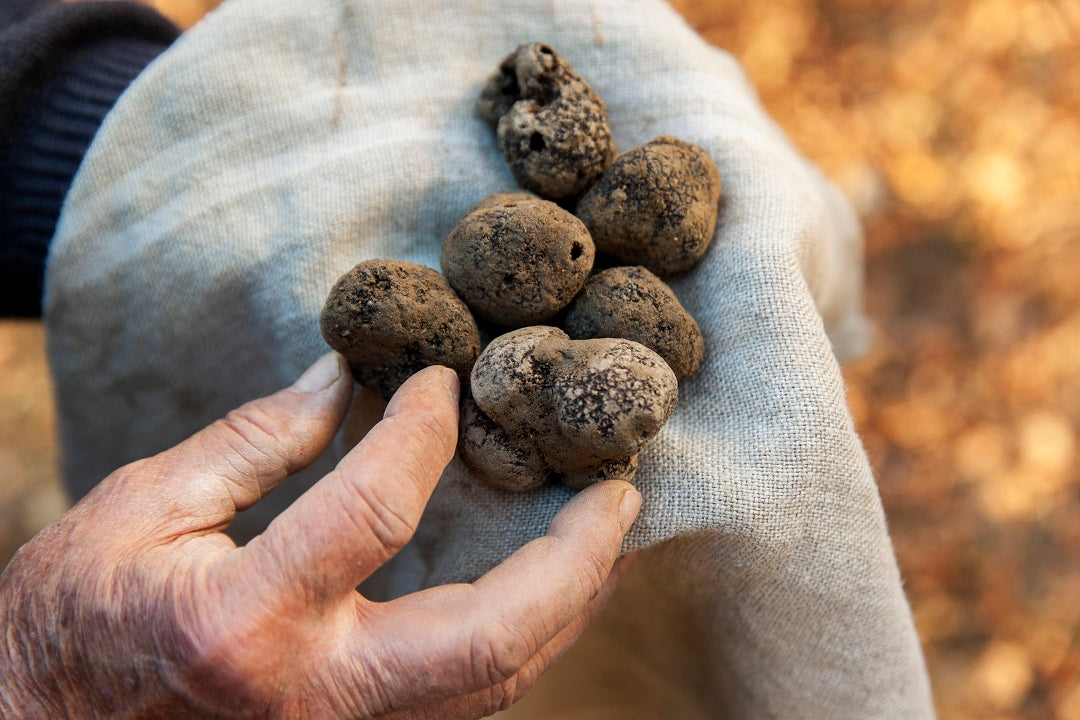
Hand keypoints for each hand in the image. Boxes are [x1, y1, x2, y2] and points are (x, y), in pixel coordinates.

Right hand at [0, 354, 640, 718]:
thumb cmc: (71, 623)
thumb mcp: (142, 508)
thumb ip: (259, 440)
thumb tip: (352, 374)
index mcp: (248, 624)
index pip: (376, 509)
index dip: (424, 429)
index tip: (449, 378)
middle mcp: (316, 697)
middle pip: (490, 638)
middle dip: (572, 561)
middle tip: (619, 490)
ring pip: (496, 683)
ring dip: (567, 604)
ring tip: (608, 534)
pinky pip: (467, 699)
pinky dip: (521, 639)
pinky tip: (545, 588)